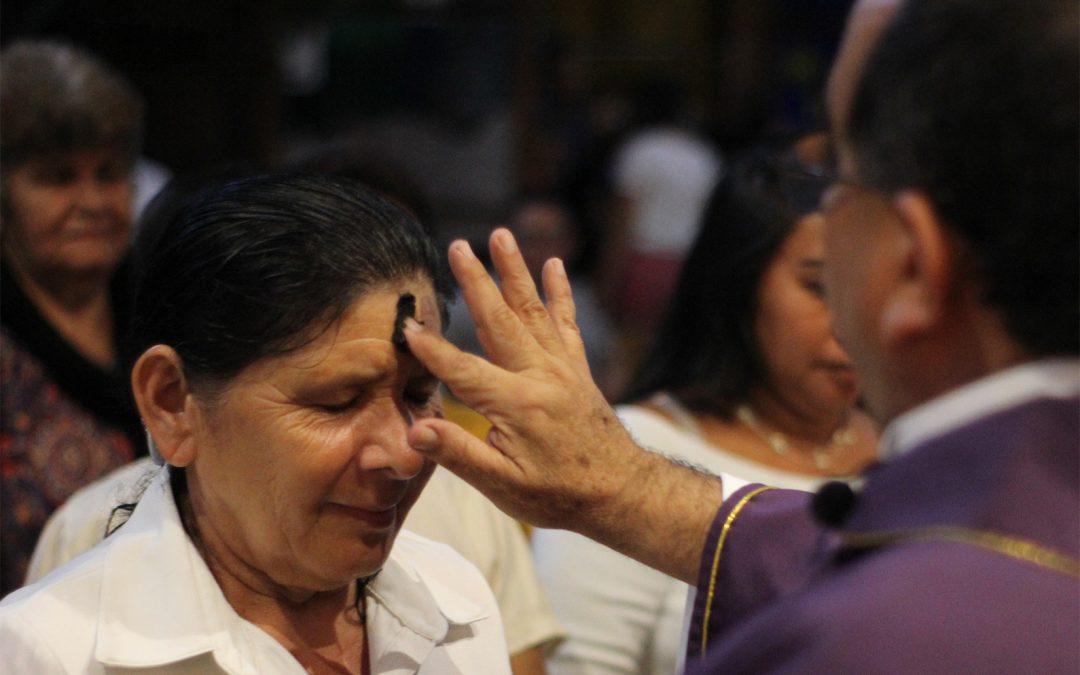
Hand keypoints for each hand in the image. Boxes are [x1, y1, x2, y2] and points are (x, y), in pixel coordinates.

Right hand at [404, 229, 644, 530]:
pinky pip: (567, 322)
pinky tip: (554, 265)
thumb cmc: (558, 493)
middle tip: (457, 245)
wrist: (620, 491)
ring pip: (533, 310)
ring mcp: (562, 368)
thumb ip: (459, 454)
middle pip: (499, 319)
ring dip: (515, 271)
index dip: (431, 348)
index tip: (406, 324)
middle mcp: (540, 375)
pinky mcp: (577, 369)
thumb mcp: (503, 486)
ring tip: (501, 235)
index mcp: (516, 404)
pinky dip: (560, 293)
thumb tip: (417, 429)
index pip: (463, 368)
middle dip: (476, 281)